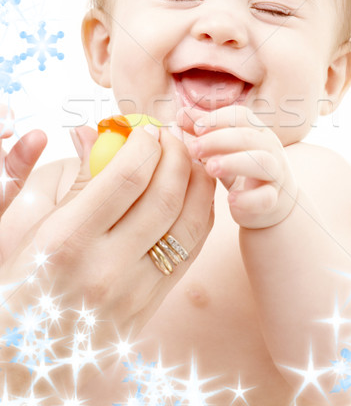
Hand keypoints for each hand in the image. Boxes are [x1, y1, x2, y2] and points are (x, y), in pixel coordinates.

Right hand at [0, 123, 214, 394]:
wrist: (23, 354)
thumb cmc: (16, 282)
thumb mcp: (25, 223)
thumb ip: (65, 176)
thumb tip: (90, 134)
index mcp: (67, 241)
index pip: (127, 177)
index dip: (145, 144)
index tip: (146, 129)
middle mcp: (106, 268)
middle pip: (165, 196)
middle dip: (175, 155)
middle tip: (170, 137)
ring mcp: (134, 291)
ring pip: (190, 224)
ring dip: (198, 182)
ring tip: (188, 160)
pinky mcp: (150, 305)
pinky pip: (190, 252)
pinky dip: (200, 215)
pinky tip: (194, 194)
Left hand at [178, 105, 297, 228]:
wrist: (270, 204)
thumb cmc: (240, 170)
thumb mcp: (222, 150)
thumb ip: (204, 132)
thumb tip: (181, 114)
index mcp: (256, 131)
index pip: (241, 116)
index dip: (218, 119)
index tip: (196, 128)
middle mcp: (269, 148)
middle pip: (248, 136)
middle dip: (218, 140)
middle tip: (194, 149)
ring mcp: (275, 173)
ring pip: (262, 162)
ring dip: (234, 162)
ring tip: (209, 168)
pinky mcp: (275, 199)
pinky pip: (266, 197)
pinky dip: (249, 198)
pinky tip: (230, 200)